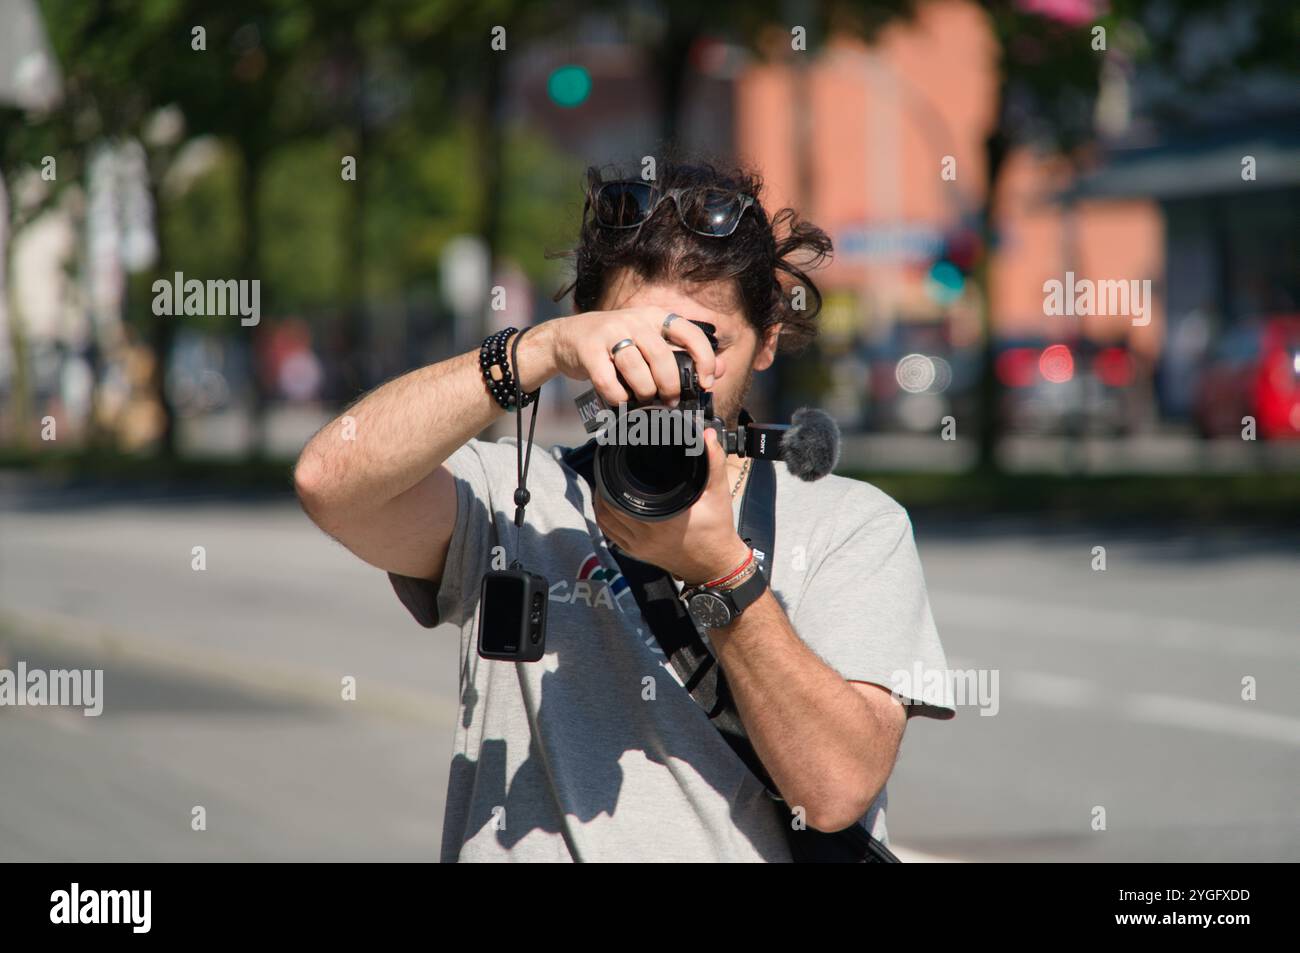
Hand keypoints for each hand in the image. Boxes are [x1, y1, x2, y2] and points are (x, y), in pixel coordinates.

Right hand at [549, 307, 721, 406]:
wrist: (566, 339)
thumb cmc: (616, 345)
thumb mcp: (650, 343)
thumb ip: (683, 356)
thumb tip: (721, 370)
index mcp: (655, 317)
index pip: (690, 333)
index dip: (704, 360)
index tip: (706, 383)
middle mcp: (634, 320)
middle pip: (662, 357)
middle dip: (670, 386)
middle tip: (670, 401)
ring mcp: (609, 332)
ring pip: (636, 370)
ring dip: (644, 392)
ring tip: (642, 398)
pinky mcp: (588, 349)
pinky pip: (609, 381)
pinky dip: (617, 397)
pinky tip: (619, 398)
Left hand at [594, 427, 750, 584]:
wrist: (715, 565)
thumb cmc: (717, 529)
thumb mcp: (718, 493)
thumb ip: (713, 462)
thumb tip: (707, 435)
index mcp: (663, 519)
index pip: (625, 493)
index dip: (613, 475)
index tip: (614, 458)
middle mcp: (646, 534)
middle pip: (609, 505)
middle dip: (604, 484)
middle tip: (606, 466)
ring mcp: (638, 546)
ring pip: (606, 520)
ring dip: (601, 501)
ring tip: (604, 482)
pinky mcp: (636, 553)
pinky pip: (610, 534)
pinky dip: (605, 517)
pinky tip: (607, 504)